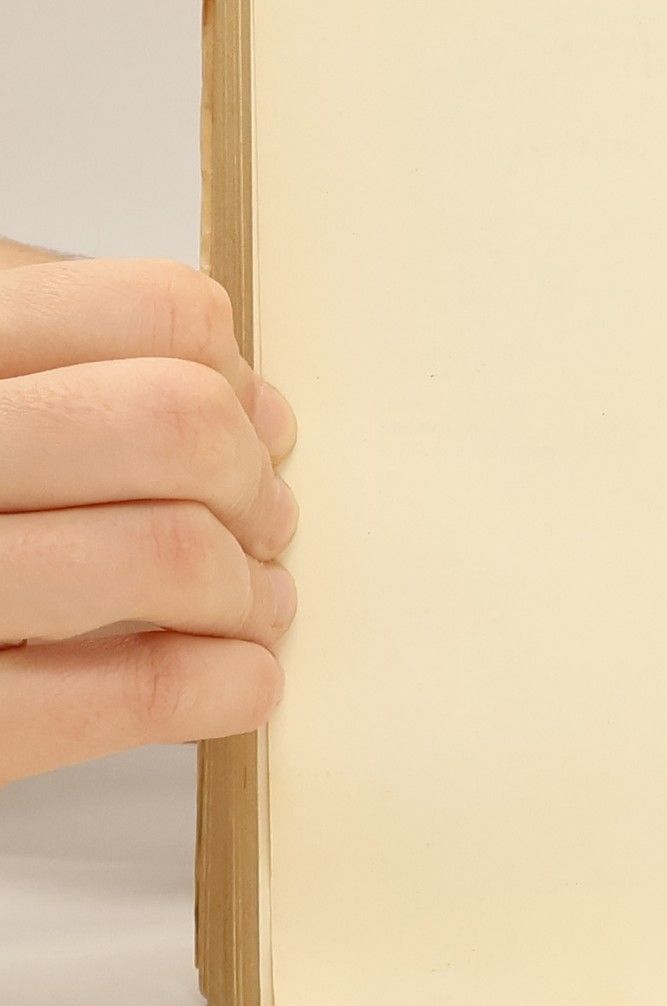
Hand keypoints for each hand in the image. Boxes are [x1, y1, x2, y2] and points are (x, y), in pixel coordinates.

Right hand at [0, 240, 297, 784]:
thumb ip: (66, 349)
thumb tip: (243, 394)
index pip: (158, 312)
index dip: (232, 379)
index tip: (253, 432)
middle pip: (176, 422)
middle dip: (249, 485)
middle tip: (260, 528)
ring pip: (167, 550)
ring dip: (244, 590)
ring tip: (248, 608)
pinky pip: (124, 692)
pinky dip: (217, 683)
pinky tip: (235, 681)